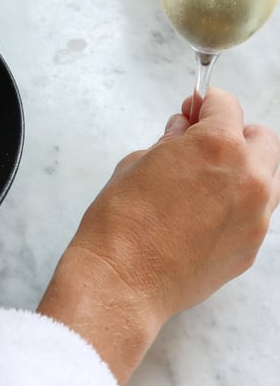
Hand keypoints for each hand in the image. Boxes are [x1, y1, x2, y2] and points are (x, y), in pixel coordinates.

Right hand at [37, 89, 279, 383]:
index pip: (226, 106)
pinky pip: (253, 215)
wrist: (121, 282)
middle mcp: (248, 178)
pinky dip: (234, 208)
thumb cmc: (120, 226)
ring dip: (241, 171)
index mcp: (218, 146)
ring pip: (265, 178)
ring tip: (202, 185)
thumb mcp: (135, 164)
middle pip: (260, 138)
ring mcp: (255, 216)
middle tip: (200, 145)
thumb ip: (170, 144)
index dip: (205, 104)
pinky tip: (199, 219)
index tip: (194, 109)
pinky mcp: (249, 248)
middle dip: (233, 134)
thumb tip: (182, 135)